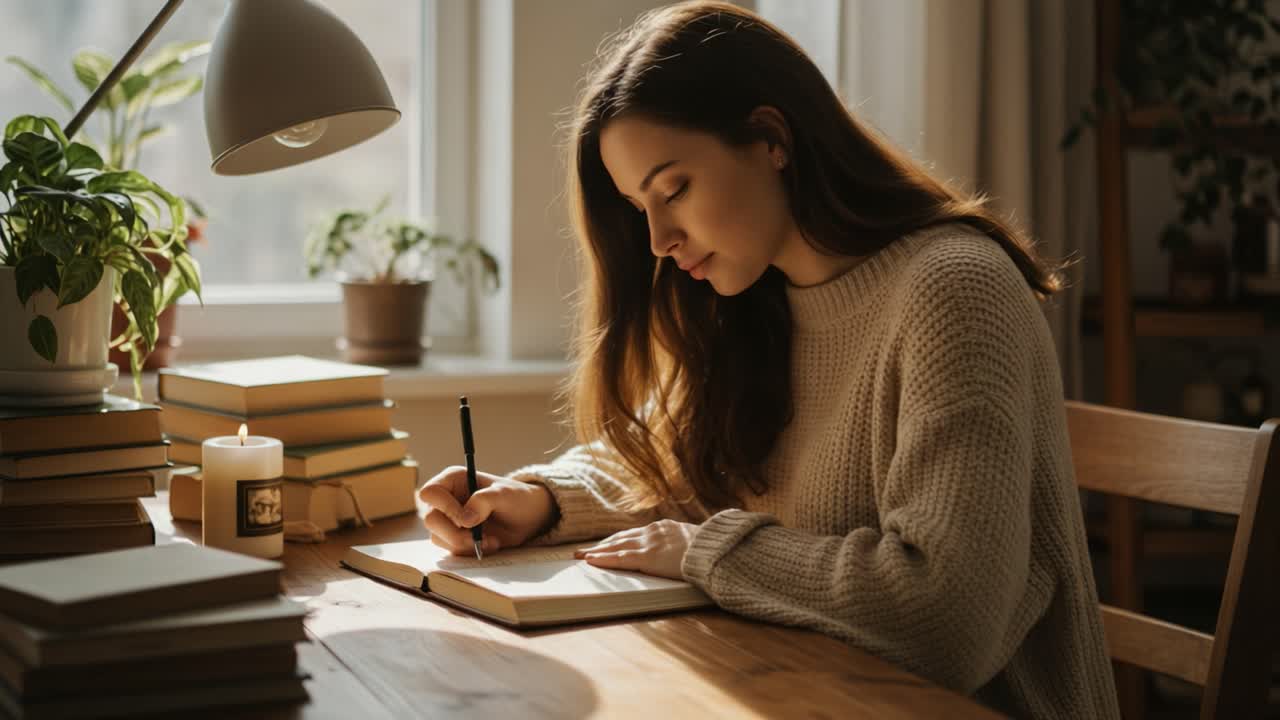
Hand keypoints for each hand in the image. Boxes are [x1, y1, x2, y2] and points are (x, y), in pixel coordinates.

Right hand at [418, 466, 556, 555]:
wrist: (528, 517)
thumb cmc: (516, 498)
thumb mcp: (505, 495)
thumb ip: (484, 501)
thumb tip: (466, 519)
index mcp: (453, 479)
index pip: (430, 493)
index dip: (445, 508)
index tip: (468, 521)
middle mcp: (446, 498)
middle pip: (431, 520)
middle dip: (455, 534)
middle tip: (478, 537)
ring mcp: (448, 519)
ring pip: (438, 538)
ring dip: (465, 544)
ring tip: (491, 540)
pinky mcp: (454, 537)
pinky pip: (451, 549)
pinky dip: (470, 551)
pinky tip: (489, 544)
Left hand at [573, 519, 697, 579]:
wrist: (714, 549)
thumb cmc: (709, 548)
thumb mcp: (693, 540)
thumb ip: (681, 542)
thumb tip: (681, 550)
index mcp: (663, 527)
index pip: (633, 534)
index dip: (617, 539)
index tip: (604, 543)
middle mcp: (652, 532)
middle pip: (620, 538)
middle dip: (601, 545)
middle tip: (583, 550)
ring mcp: (649, 544)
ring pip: (615, 547)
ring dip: (596, 552)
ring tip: (580, 556)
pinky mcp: (647, 558)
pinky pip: (620, 559)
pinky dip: (604, 560)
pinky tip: (591, 561)